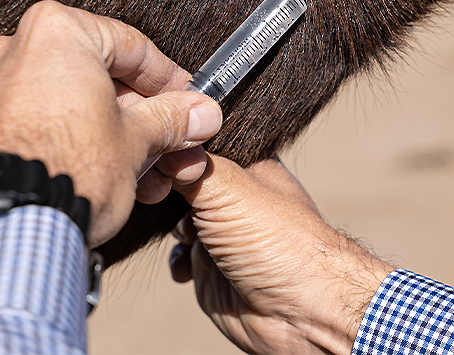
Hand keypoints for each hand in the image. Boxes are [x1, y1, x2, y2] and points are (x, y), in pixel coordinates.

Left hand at [0, 1, 221, 245]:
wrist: (9, 232)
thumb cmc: (63, 174)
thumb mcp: (138, 140)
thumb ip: (172, 119)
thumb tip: (199, 113)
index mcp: (58, 34)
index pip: (135, 48)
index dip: (172, 81)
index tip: (189, 102)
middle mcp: (19, 52)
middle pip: (108, 82)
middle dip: (151, 122)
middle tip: (178, 143)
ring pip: (83, 108)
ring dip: (127, 140)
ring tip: (155, 174)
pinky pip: (54, 126)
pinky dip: (88, 146)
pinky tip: (119, 176)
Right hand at [170, 155, 393, 354]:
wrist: (295, 310)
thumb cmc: (277, 239)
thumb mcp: (227, 188)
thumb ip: (190, 166)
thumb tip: (158, 152)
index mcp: (248, 163)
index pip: (203, 144)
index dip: (179, 149)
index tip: (158, 154)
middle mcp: (236, 194)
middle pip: (185, 180)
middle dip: (171, 191)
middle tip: (162, 197)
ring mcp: (223, 229)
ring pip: (178, 217)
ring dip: (174, 227)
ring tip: (190, 236)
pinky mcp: (212, 265)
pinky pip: (181, 254)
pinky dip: (179, 259)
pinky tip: (189, 267)